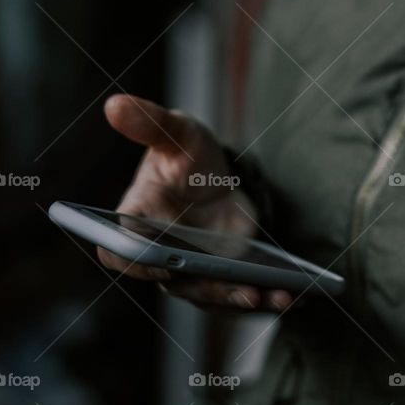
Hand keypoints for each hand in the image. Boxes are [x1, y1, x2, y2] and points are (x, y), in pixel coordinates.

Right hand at [99, 94, 292, 311]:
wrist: (220, 177)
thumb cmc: (187, 155)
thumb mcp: (176, 133)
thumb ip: (150, 123)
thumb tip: (114, 104)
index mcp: (135, 222)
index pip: (120, 252)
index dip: (138, 262)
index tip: (165, 264)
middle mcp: (157, 255)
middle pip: (177, 284)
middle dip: (212, 288)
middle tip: (245, 290)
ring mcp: (189, 273)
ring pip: (211, 297)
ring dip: (243, 300)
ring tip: (278, 297)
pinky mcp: (218, 281)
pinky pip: (235, 298)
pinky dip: (262, 300)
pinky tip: (290, 295)